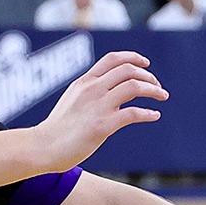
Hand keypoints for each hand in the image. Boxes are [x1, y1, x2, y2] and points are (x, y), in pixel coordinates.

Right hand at [33, 51, 167, 171]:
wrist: (43, 146)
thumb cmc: (58, 129)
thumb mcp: (72, 101)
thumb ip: (89, 93)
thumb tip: (110, 91)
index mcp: (84, 82)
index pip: (113, 59)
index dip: (133, 58)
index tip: (146, 64)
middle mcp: (92, 89)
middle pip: (128, 70)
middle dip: (148, 76)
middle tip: (158, 86)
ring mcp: (98, 106)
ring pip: (134, 87)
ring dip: (153, 90)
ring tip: (162, 96)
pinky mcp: (103, 125)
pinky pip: (133, 113)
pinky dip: (148, 113)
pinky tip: (155, 115)